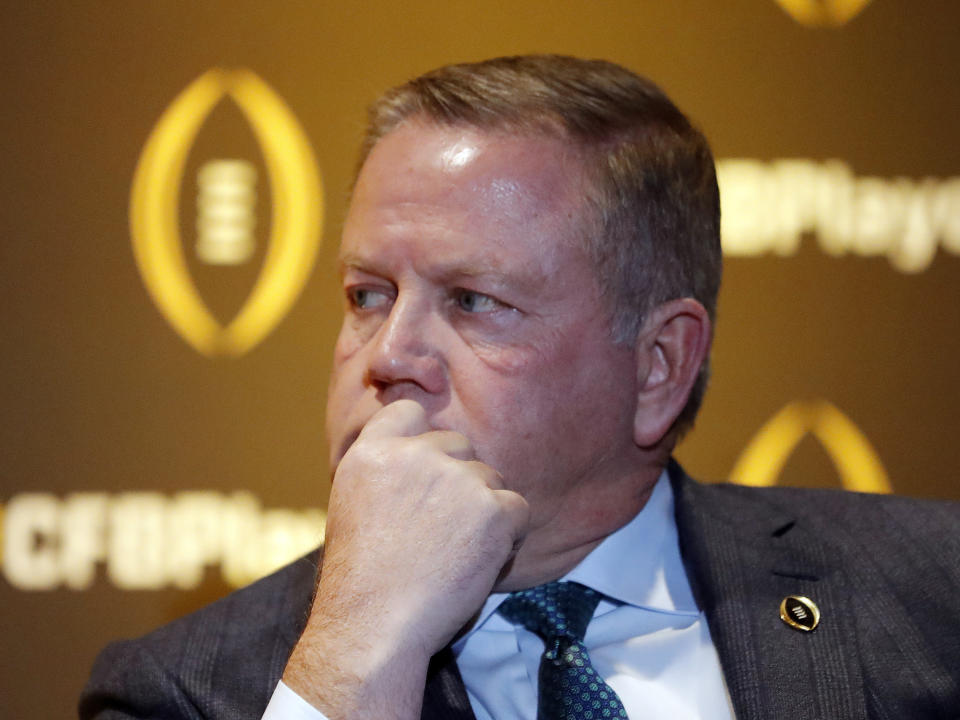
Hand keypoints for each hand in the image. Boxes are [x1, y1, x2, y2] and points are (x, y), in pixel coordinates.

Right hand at [282, 399, 529, 718]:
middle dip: (459, 479)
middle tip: (443, 527)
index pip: (410, 412)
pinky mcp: (493, 509)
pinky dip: (508, 535)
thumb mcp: (352, 505)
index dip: (424, 439)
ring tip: (455, 552)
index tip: (425, 471)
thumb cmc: (360, 580)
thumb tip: (422, 456)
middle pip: (459, 445)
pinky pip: (518, 508)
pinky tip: (479, 561)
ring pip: (491, 477)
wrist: (374, 627)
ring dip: (484, 509)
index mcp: (372, 451)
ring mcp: (457, 479)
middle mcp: (415, 455)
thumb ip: (385, 471)